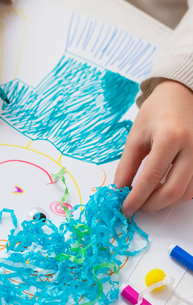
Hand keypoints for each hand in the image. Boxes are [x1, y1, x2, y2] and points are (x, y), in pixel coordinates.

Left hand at [114, 79, 192, 216]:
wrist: (182, 96)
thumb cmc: (157, 112)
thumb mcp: (136, 137)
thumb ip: (127, 167)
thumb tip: (119, 191)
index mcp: (170, 138)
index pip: (151, 178)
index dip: (136, 198)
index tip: (124, 208)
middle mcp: (192, 148)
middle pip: (173, 191)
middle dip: (151, 205)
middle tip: (135, 207)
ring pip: (186, 194)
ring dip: (164, 203)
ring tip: (146, 199)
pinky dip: (176, 196)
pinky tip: (161, 192)